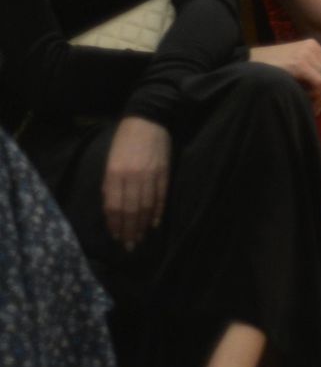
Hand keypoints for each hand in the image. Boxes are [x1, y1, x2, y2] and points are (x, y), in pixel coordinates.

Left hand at [102, 116, 170, 250]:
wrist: (148, 119)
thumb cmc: (124, 141)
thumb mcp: (110, 161)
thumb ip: (110, 184)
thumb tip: (112, 208)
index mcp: (115, 174)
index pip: (114, 206)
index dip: (115, 224)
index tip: (116, 237)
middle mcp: (132, 177)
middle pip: (131, 210)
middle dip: (130, 230)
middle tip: (130, 246)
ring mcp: (150, 175)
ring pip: (146, 207)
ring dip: (143, 225)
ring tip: (141, 238)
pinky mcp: (164, 172)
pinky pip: (161, 196)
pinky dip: (157, 211)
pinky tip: (154, 223)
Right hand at [248, 38, 320, 112]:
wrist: (243, 63)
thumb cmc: (266, 68)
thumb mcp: (292, 65)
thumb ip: (310, 75)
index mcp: (311, 45)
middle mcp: (311, 46)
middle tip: (319, 109)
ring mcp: (306, 53)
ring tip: (309, 109)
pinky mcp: (299, 63)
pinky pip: (319, 83)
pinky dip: (315, 97)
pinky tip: (305, 103)